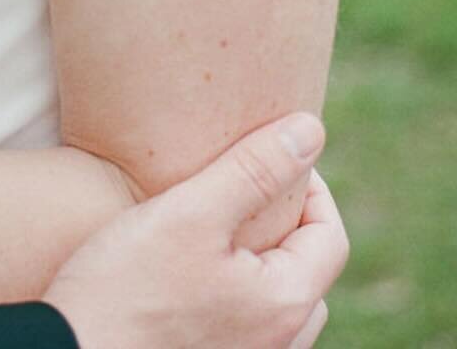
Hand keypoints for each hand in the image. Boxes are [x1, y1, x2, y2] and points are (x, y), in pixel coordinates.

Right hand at [43, 114, 346, 348]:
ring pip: (276, 299)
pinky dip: (236, 286)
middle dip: (284, 220)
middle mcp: (278, 344)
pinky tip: (191, 268)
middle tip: (238, 184)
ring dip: (259, 256)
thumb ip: (255, 170)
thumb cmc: (126, 288)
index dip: (307, 183)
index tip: (261, 152)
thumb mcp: (191, 213)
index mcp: (285, 304)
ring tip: (215, 223)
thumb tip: (311, 129)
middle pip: (306, 268)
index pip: (330, 234)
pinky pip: (247, 320)